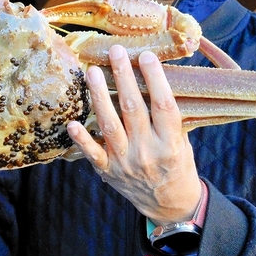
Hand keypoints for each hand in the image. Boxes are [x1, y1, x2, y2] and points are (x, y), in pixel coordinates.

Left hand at [67, 45, 201, 224]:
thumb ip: (167, 116)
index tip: (146, 55)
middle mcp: (147, 152)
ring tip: (91, 72)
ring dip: (99, 96)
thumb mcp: (182, 141)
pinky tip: (72, 123)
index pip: (163, 105)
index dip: (155, 79)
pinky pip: (92, 152)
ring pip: (110, 125)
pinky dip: (81, 138)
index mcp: (170, 143)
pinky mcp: (108, 171)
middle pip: (133, 109)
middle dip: (124, 77)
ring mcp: (125, 162)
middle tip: (116, 51)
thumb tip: (154, 76)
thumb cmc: (177, 163)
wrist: (169, 204)